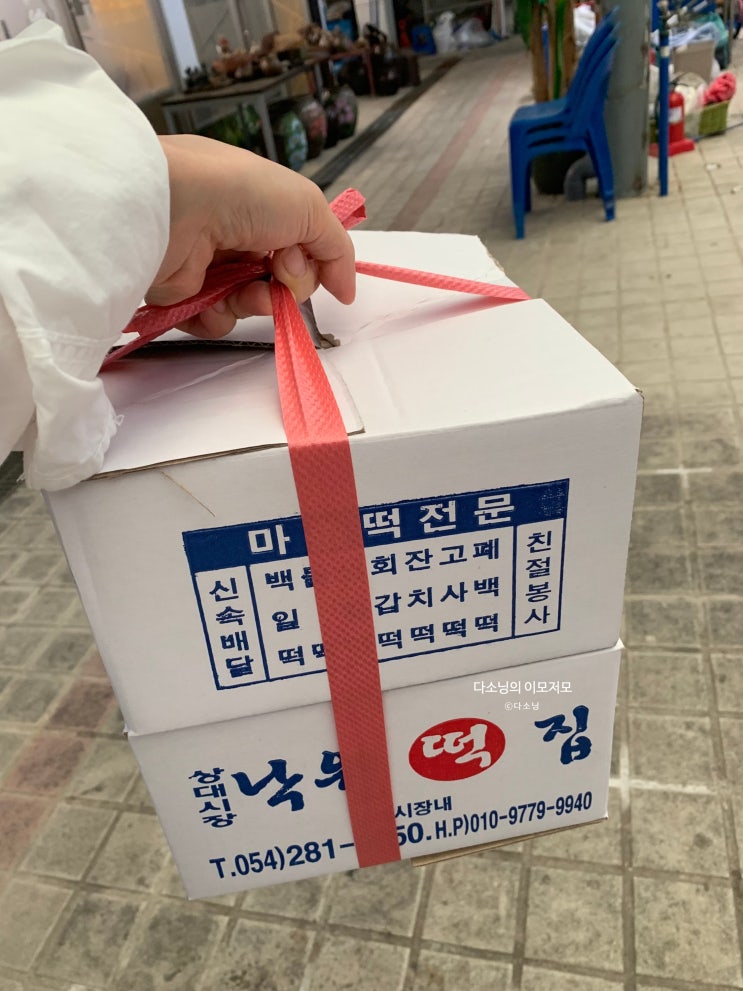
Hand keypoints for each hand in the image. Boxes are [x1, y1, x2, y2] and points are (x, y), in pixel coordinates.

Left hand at [148, 135, 355, 337]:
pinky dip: (219, 316)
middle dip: (286, 286)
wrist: (174, 208)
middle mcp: (232, 233)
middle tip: (279, 275)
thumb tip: (346, 290)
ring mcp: (206, 263)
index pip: (296, 246)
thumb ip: (336, 249)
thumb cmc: (240, 194)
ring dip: (256, 304)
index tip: (308, 267)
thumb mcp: (308, 207)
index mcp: (258, 205)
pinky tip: (213, 299)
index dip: (309, 263)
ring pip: (249, 303)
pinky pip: (214, 319)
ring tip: (247, 293)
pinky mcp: (181, 293)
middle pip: (277, 280)